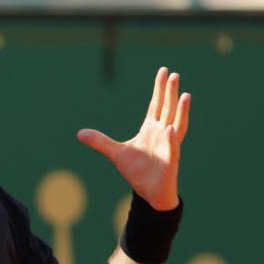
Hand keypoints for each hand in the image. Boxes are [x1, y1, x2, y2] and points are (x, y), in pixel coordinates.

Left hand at [77, 67, 190, 210]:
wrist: (149, 192)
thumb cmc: (137, 171)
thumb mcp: (115, 153)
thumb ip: (99, 142)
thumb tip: (79, 133)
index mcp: (151, 129)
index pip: (156, 105)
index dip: (159, 88)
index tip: (163, 71)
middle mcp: (163, 134)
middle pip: (167, 109)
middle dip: (169, 92)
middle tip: (174, 74)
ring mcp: (168, 146)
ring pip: (177, 124)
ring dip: (180, 111)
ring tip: (184, 95)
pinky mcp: (171, 161)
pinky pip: (173, 148)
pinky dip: (172, 139)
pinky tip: (172, 128)